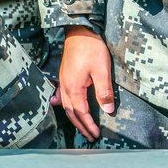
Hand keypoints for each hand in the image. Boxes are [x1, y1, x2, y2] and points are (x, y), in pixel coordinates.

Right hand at [57, 26, 113, 141]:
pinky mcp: (64, 75)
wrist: (79, 31)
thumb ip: (104, 91)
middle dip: (81, 126)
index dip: (89, 125)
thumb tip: (107, 110)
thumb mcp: (102, 70)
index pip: (81, 112)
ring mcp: (63, 80)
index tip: (96, 135)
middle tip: (89, 137)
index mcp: (74, 87)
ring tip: (81, 126)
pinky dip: (64, 104)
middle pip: (71, 112)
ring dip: (74, 118)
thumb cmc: (91, 48)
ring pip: (66, 105)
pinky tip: (60, 105)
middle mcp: (66, 86)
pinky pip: (62, 95)